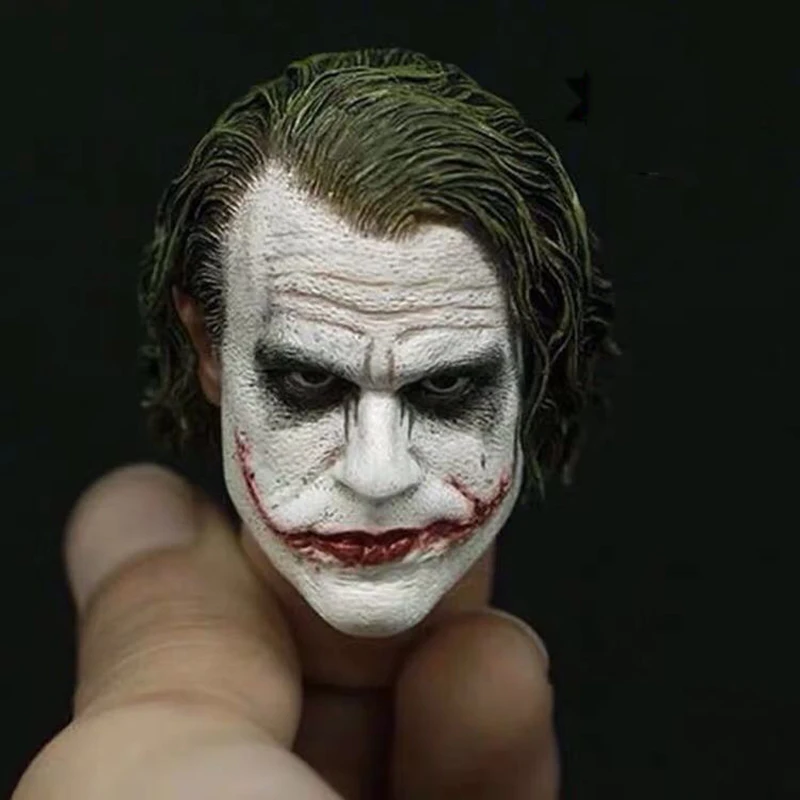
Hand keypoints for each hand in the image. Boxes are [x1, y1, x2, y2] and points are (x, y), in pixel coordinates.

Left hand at [13, 465, 557, 798]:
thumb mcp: (149, 780)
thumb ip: (154, 644)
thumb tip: (132, 509)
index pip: (185, 664)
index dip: (232, 561)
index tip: (280, 472)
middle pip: (307, 683)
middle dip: (355, 579)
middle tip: (386, 500)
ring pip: (407, 725)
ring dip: (442, 633)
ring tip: (460, 567)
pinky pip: (490, 781)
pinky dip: (502, 716)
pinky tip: (502, 668)